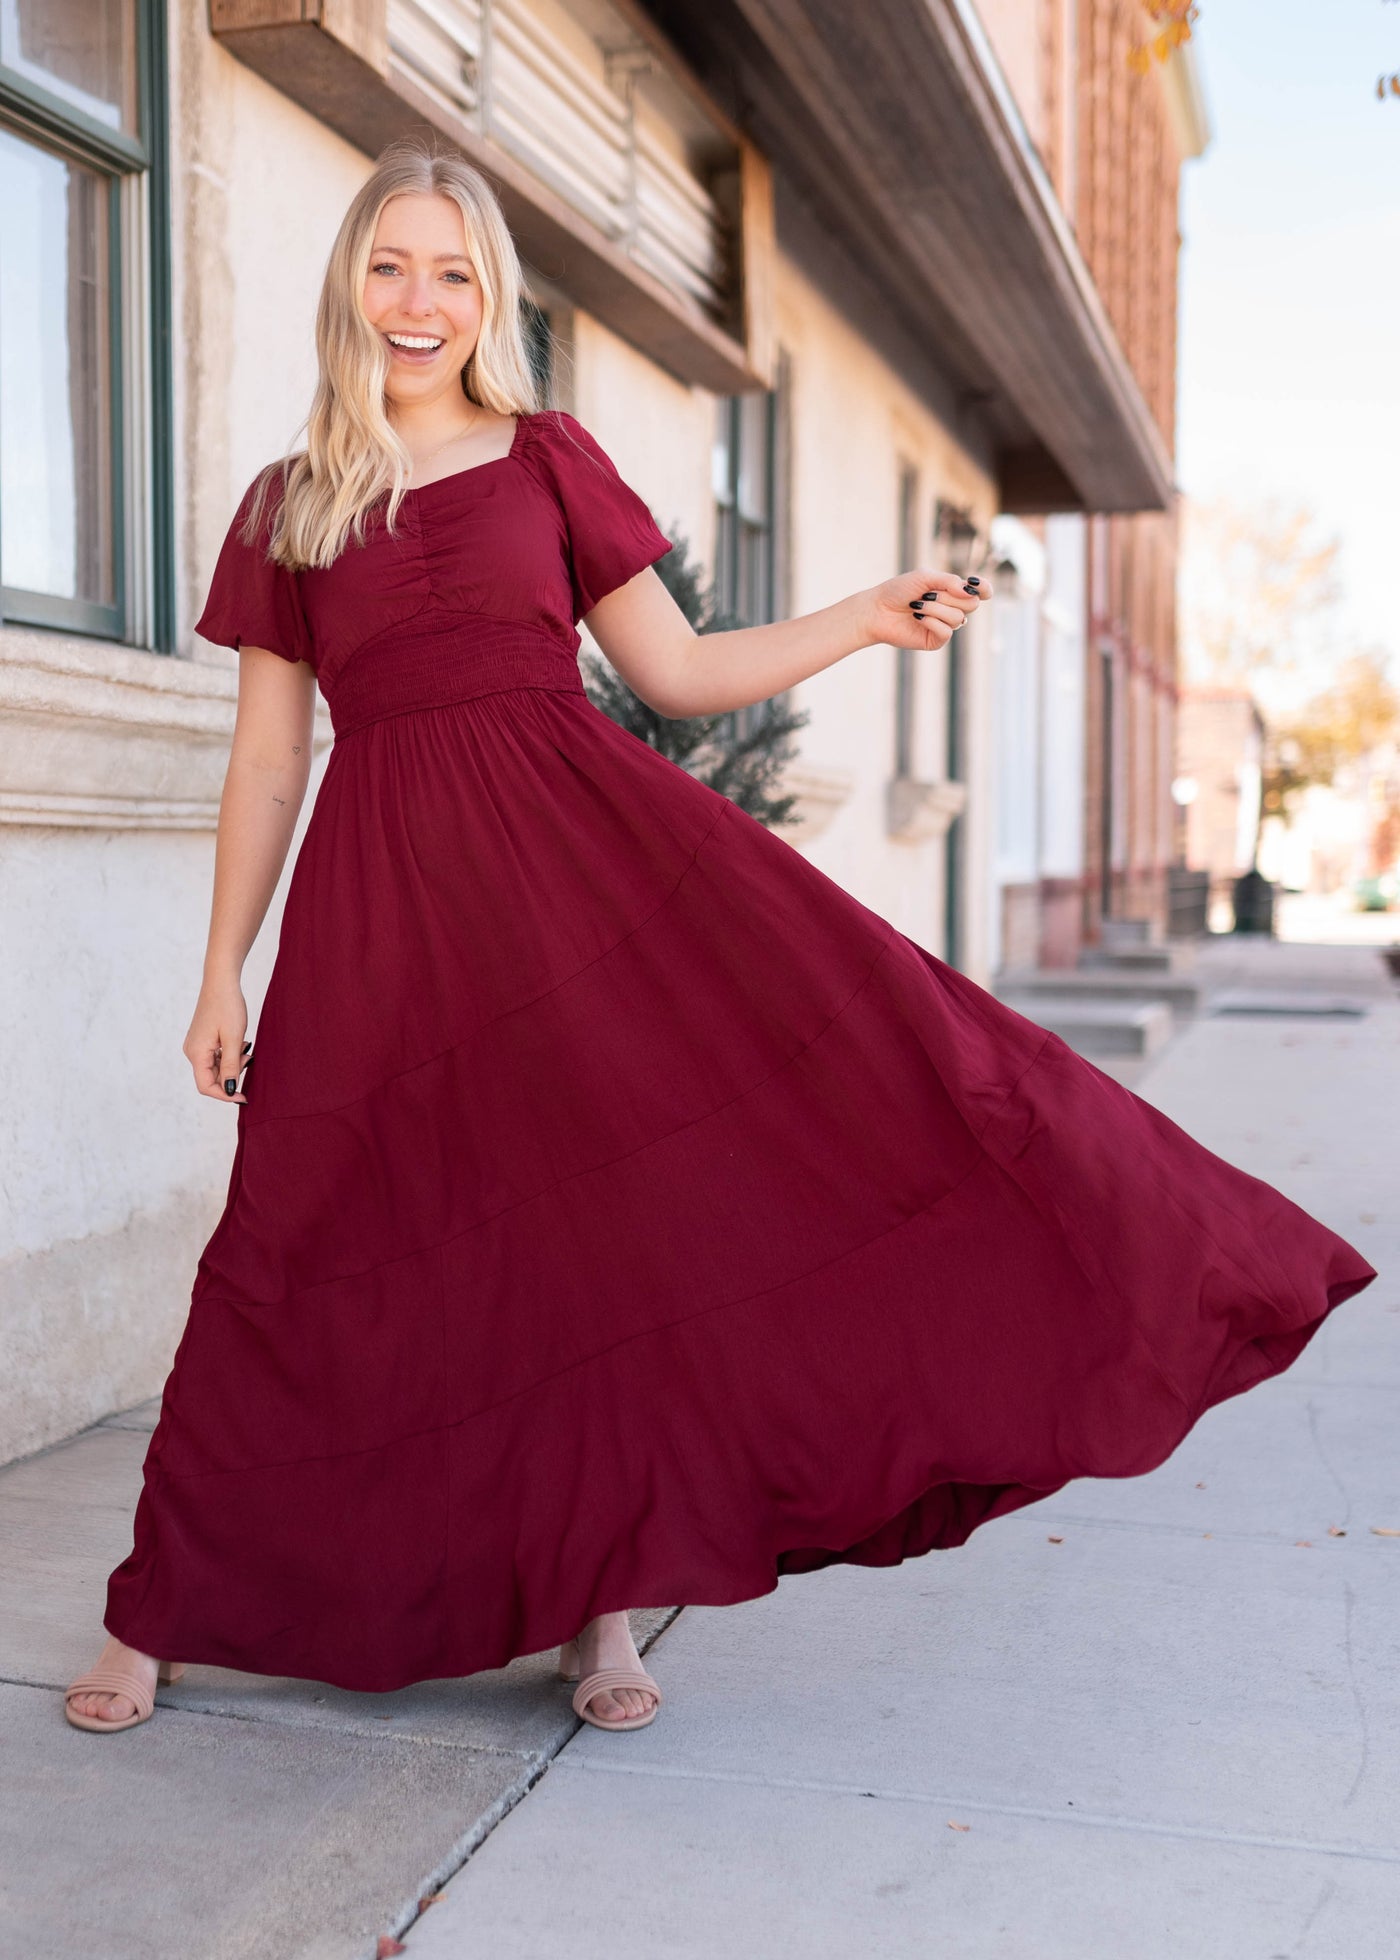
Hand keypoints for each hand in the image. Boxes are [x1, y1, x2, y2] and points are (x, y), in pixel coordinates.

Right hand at [183, 978, 250, 1104]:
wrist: (221, 981)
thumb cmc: (228, 1006)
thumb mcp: (233, 1039)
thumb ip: (230, 1066)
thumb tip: (228, 1090)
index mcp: (196, 1053)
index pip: (206, 1086)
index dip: (225, 1095)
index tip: (244, 1096)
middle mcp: (192, 1051)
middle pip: (210, 1078)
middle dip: (231, 1076)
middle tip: (249, 1059)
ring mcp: (196, 1045)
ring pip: (214, 1067)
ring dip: (232, 1065)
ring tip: (247, 1049)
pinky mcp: (202, 1039)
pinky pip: (215, 1057)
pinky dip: (229, 1056)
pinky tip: (241, 1045)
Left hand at [865, 570, 986, 649]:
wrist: (877, 609)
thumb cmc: (899, 590)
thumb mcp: (925, 578)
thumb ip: (949, 581)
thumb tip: (971, 593)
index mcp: (952, 592)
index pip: (981, 592)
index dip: (984, 589)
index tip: (973, 583)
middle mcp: (952, 609)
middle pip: (972, 605)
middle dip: (949, 597)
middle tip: (927, 594)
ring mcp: (945, 626)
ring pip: (958, 618)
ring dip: (935, 609)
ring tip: (916, 606)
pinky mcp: (935, 641)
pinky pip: (947, 632)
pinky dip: (931, 622)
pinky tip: (917, 618)